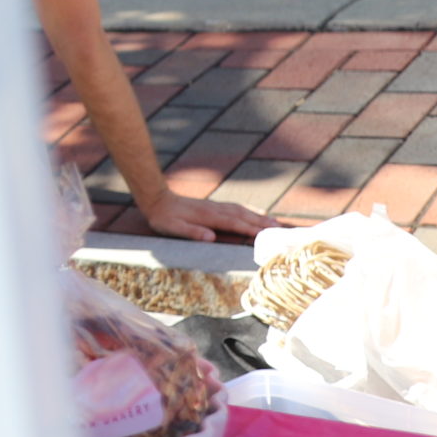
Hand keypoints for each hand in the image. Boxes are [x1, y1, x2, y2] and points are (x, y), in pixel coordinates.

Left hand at [138, 186, 272, 243]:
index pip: (234, 224)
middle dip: (261, 222)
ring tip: (274, 222)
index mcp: (208, 217)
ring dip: (258, 216)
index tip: (266, 235)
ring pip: (241, 210)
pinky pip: (235, 208)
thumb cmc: (164, 218)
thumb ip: (192, 232)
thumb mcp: (173, 228)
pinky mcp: (213, 206)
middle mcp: (215, 209)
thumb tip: (210, 237)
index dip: (250, 229)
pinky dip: (248, 211)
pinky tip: (255, 213)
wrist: (156, 199)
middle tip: (280, 229)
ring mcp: (215, 206)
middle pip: (242, 216)